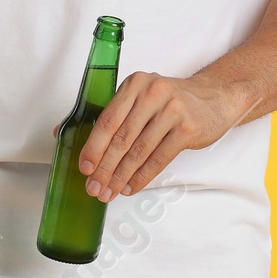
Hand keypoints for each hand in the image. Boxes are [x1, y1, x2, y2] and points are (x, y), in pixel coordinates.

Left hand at [76, 70, 243, 199]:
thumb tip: (59, 133)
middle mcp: (152, 94)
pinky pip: (159, 158)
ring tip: (110, 192)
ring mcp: (172, 110)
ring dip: (121, 176)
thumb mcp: (141, 97)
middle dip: (105, 168)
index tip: (84, 167)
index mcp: (134, 85)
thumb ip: (108, 114)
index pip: (108, 119)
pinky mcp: (187, 129)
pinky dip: (143, 177)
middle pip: (121, 138)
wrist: (216, 97)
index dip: (93, 146)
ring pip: (139, 151)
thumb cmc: (172, 101)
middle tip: (94, 187)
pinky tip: (131, 187)